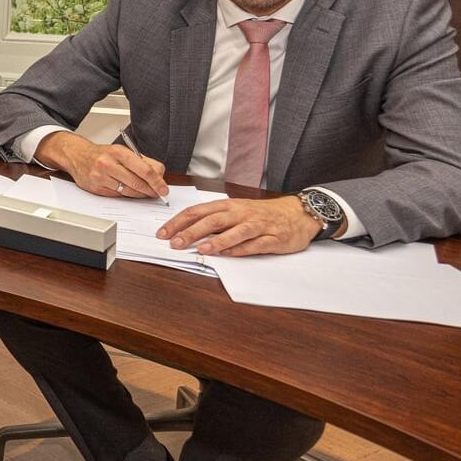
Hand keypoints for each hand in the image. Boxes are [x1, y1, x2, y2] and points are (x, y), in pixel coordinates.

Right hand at [37, 132, 168, 198]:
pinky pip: (117, 195)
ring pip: (128, 191)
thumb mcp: (123, 151)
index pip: (144, 170)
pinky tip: (130, 192)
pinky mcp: (96, 188)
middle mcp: (108, 164)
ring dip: (140, 195)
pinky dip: (127, 195)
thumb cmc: (103, 154)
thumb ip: (143, 161)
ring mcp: (101, 177)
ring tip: (146, 193)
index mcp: (118, 152)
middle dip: (151, 190)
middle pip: (137, 183)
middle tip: (158, 193)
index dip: (157, 181)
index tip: (164, 188)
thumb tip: (159, 176)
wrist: (78, 155)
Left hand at [159, 196, 322, 256]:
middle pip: (212, 221)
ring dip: (218, 240)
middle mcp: (241, 213)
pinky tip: (230, 254)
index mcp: (228, 206)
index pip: (197, 211)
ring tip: (202, 249)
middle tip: (174, 243)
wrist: (298, 213)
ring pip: (235, 231)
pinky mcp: (273, 238)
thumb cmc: (262, 213)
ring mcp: (258, 225)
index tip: (162, 233)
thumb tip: (186, 231)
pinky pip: (256, 244)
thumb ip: (214, 221)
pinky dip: (242, 249)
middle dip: (191, 232)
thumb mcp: (236, 211)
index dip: (178, 222)